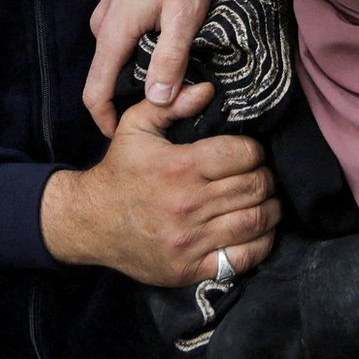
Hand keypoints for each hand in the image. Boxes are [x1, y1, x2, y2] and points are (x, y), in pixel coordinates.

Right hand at [43, 82, 280, 285]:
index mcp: (179, 167)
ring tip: (267, 200)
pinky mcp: (190, 268)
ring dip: (270, 208)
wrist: (88, 222)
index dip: (255, 151)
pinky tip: (260, 230)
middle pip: (254, 187)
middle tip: (262, 175)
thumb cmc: (119, 172)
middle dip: (266, 178)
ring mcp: (190, 240)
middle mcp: (187, 204)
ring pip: (255, 220)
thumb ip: (172, 104)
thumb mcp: (136, 127)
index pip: (242, 154)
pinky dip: (262, 243)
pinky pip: (243, 257)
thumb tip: (208, 89)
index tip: (251, 153)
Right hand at [86, 0, 229, 134]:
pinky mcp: (116, 2)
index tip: (122, 138)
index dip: (105, 120)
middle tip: (162, 115)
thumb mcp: (185, 15)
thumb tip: (157, 100)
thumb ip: (170, 58)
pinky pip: (120, 39)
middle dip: (126, 99)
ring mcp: (106, 11)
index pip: (94, 91)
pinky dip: (136, 52)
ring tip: (167, 85)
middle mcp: (102, 24)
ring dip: (134, 73)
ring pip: (115, 57)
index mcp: (113, 31)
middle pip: (105, 76)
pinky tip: (164, 52)